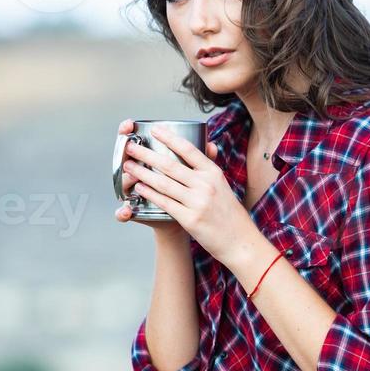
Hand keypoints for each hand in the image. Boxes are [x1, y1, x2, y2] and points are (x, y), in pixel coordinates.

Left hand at [114, 119, 219, 235]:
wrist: (240, 241)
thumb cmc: (229, 213)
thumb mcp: (223, 185)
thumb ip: (211, 167)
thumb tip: (209, 144)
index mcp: (213, 173)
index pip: (189, 150)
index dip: (170, 138)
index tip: (155, 129)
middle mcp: (206, 185)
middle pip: (170, 165)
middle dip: (146, 154)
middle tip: (130, 147)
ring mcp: (198, 202)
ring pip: (164, 183)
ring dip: (143, 173)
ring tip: (129, 166)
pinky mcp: (190, 219)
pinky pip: (165, 203)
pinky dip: (150, 194)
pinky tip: (139, 187)